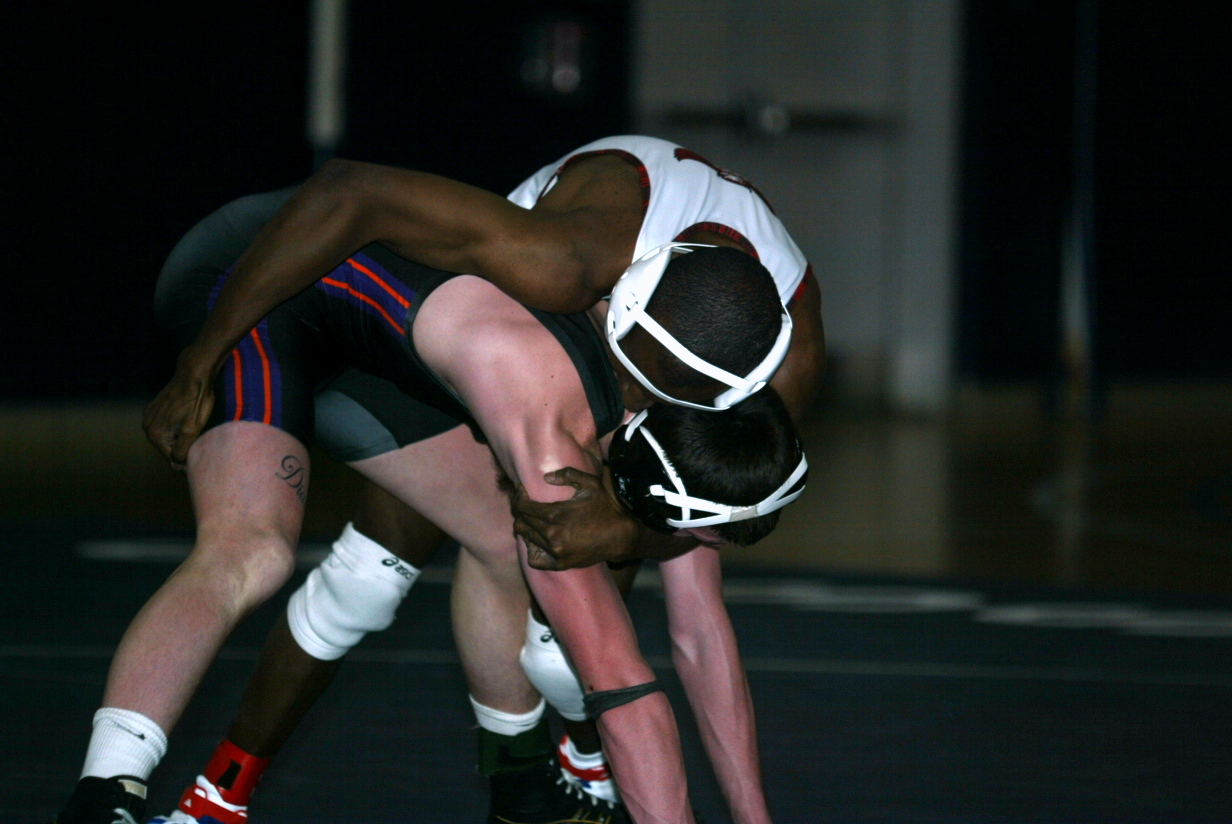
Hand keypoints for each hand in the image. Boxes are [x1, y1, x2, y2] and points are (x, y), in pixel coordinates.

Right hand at [142, 348, 216, 469]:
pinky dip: (175, 427)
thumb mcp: (192, 429)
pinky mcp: (154, 407)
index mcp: (154, 433)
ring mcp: (149, 415)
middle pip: (167, 447)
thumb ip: (182, 449)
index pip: (171, 457)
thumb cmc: (195, 401)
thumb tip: (176, 465)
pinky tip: (187, 422)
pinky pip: (165, 425)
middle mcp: (147, 425)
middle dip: (181, 448)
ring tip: (194, 433)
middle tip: (199, 446)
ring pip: (166, 436)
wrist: (193, 374)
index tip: (199, 460)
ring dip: (178, 438)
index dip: (186, 461)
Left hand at [513, 467, 640, 570]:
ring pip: (526, 538)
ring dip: (526, 528)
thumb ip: (568, 475)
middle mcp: (552, 534)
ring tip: (533, 521)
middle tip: (527, 505)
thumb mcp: (591, 483)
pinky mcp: (560, 564)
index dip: (518, 497)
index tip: (522, 493)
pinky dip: (531, 550)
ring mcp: (555, 551)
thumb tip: (546, 478)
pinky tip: (537, 541)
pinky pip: (534, 559)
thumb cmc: (605, 508)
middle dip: (521, 511)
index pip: (522, 507)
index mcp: (556, 513)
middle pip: (521, 522)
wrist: (620, 537)